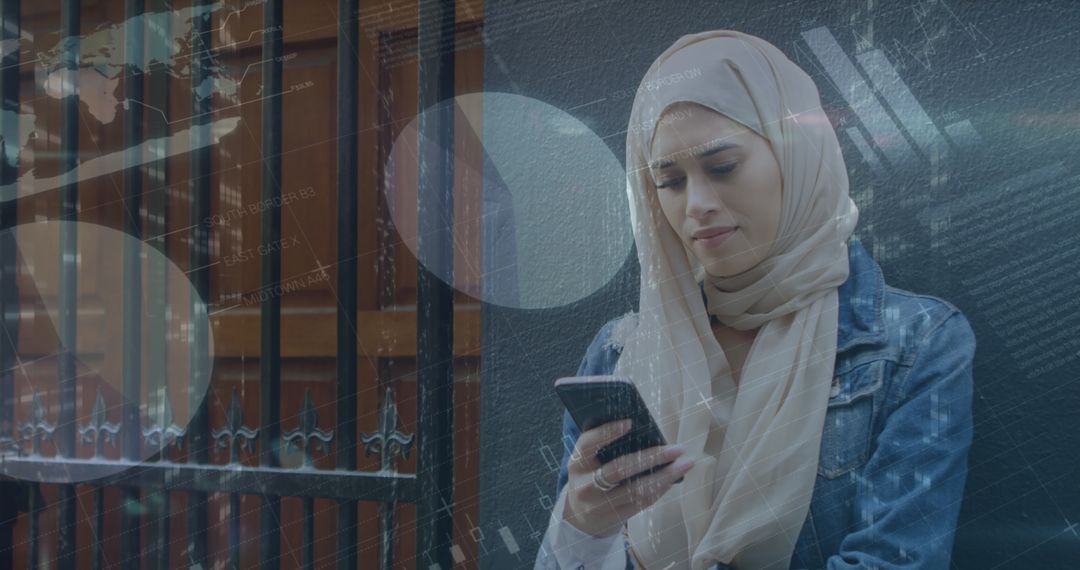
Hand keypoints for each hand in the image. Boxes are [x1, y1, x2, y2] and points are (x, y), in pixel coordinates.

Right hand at [562, 419, 694, 537]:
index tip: (629, 423)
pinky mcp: (615, 517)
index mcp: (576, 464)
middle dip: (651, 457)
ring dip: (665, 476)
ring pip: (636, 489)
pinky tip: (674, 478)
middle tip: (677, 448)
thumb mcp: (587, 462)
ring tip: (685, 463)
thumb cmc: (590, 477)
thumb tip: (642, 431)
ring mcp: (600, 504)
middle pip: (619, 469)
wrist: (580, 517)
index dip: (607, 433)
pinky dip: (660, 488)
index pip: (588, 444)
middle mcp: (585, 485)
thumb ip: (604, 447)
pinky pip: (642, 502)